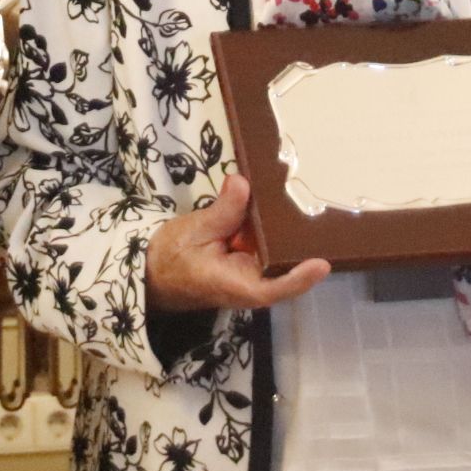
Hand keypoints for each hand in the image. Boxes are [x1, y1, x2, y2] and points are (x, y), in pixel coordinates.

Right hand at [145, 175, 328, 311]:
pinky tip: (272, 202)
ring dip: (282, 229)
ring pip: (273, 251)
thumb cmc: (168, 259)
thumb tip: (242, 181)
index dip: (300, 278)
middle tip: (321, 212)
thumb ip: (222, 210)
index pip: (274, 288)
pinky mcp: (243, 260)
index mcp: (236, 284)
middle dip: (299, 241)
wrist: (149, 270)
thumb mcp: (193, 231)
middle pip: (282, 265)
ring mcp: (248, 272)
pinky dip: (265, 226)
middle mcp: (249, 282)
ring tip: (304, 200)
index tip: (322, 264)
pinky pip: (261, 244)